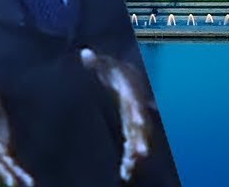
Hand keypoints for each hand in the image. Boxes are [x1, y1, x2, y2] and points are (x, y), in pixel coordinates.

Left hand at [80, 49, 151, 182]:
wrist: (125, 78)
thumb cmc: (114, 71)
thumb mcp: (106, 64)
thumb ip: (96, 61)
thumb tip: (85, 53)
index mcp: (131, 90)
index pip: (137, 101)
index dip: (140, 111)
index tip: (141, 122)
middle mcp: (137, 107)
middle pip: (142, 125)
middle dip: (142, 138)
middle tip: (141, 153)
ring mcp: (135, 121)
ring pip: (138, 139)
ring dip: (135, 153)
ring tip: (130, 169)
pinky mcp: (130, 131)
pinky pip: (131, 147)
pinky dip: (130, 160)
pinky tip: (125, 174)